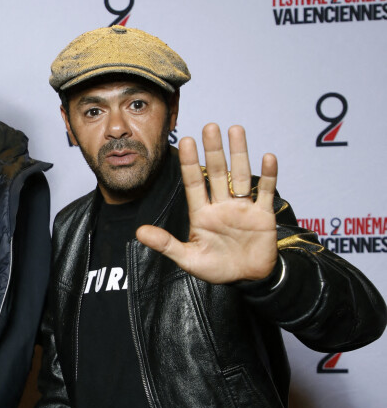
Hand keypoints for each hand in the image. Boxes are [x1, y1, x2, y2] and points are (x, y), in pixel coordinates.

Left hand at [136, 123, 278, 283]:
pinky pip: (265, 192)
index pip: (193, 182)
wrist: (247, 280)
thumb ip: (165, 244)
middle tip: (209, 126)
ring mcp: (242, 208)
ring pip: (239, 175)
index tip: (184, 140)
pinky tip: (267, 157)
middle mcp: (221, 205)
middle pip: (216, 172)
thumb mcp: (188, 259)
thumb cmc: (216, 268)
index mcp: (202, 213)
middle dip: (213, 150)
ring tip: (235, 129)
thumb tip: (139, 232)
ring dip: (238, 153)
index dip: (189, 162)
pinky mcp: (263, 215)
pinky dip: (268, 176)